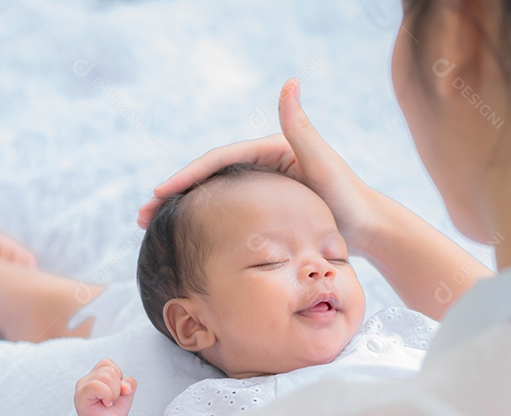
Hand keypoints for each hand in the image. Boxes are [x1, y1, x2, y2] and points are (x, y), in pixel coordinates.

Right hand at [75, 359, 136, 415]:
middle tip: (111, 400)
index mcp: (94, 376)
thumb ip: (130, 384)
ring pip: (105, 376)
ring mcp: (81, 387)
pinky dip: (107, 395)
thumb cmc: (113, 412)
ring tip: (108, 402)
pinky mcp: (80, 395)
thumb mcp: (127, 394)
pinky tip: (106, 403)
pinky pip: (97, 385)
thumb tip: (125, 385)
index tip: (115, 391)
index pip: (107, 363)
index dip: (117, 376)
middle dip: (117, 387)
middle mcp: (85, 380)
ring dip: (113, 392)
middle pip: (109, 370)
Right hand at [138, 79, 379, 252]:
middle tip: (142, 216)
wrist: (368, 229)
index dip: (187, 176)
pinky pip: (226, 212)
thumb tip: (290, 84)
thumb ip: (302, 127)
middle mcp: (263, 164)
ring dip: (181, 211)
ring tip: (150, 228)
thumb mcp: (323, 163)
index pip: (219, 161)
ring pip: (213, 197)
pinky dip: (203, 221)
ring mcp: (262, 187)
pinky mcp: (265, 208)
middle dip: (173, 195)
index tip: (161, 193)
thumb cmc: (348, 198)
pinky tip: (186, 236)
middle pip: (209, 178)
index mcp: (270, 149)